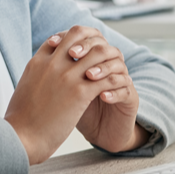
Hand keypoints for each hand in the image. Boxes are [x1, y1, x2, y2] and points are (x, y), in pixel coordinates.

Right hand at [5, 25, 134, 163]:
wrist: (19, 138)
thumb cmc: (19, 121)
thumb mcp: (23, 89)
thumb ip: (34, 77)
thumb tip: (37, 79)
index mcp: (37, 62)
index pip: (59, 38)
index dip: (72, 42)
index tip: (81, 53)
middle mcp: (52, 63)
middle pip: (78, 34)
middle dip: (92, 42)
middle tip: (100, 57)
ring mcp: (66, 76)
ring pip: (97, 52)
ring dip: (106, 61)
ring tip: (110, 72)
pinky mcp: (79, 93)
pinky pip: (105, 78)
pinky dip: (112, 81)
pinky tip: (113, 91)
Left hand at [61, 29, 147, 152]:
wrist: (99, 135)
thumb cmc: (78, 110)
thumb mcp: (65, 89)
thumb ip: (59, 69)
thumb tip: (44, 47)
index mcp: (93, 60)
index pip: (88, 38)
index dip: (73, 38)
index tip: (54, 43)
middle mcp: (109, 66)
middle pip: (103, 47)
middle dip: (86, 49)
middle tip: (72, 55)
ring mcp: (121, 81)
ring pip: (118, 65)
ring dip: (102, 68)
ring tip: (88, 76)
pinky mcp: (130, 99)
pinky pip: (126, 89)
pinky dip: (113, 91)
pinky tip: (102, 96)